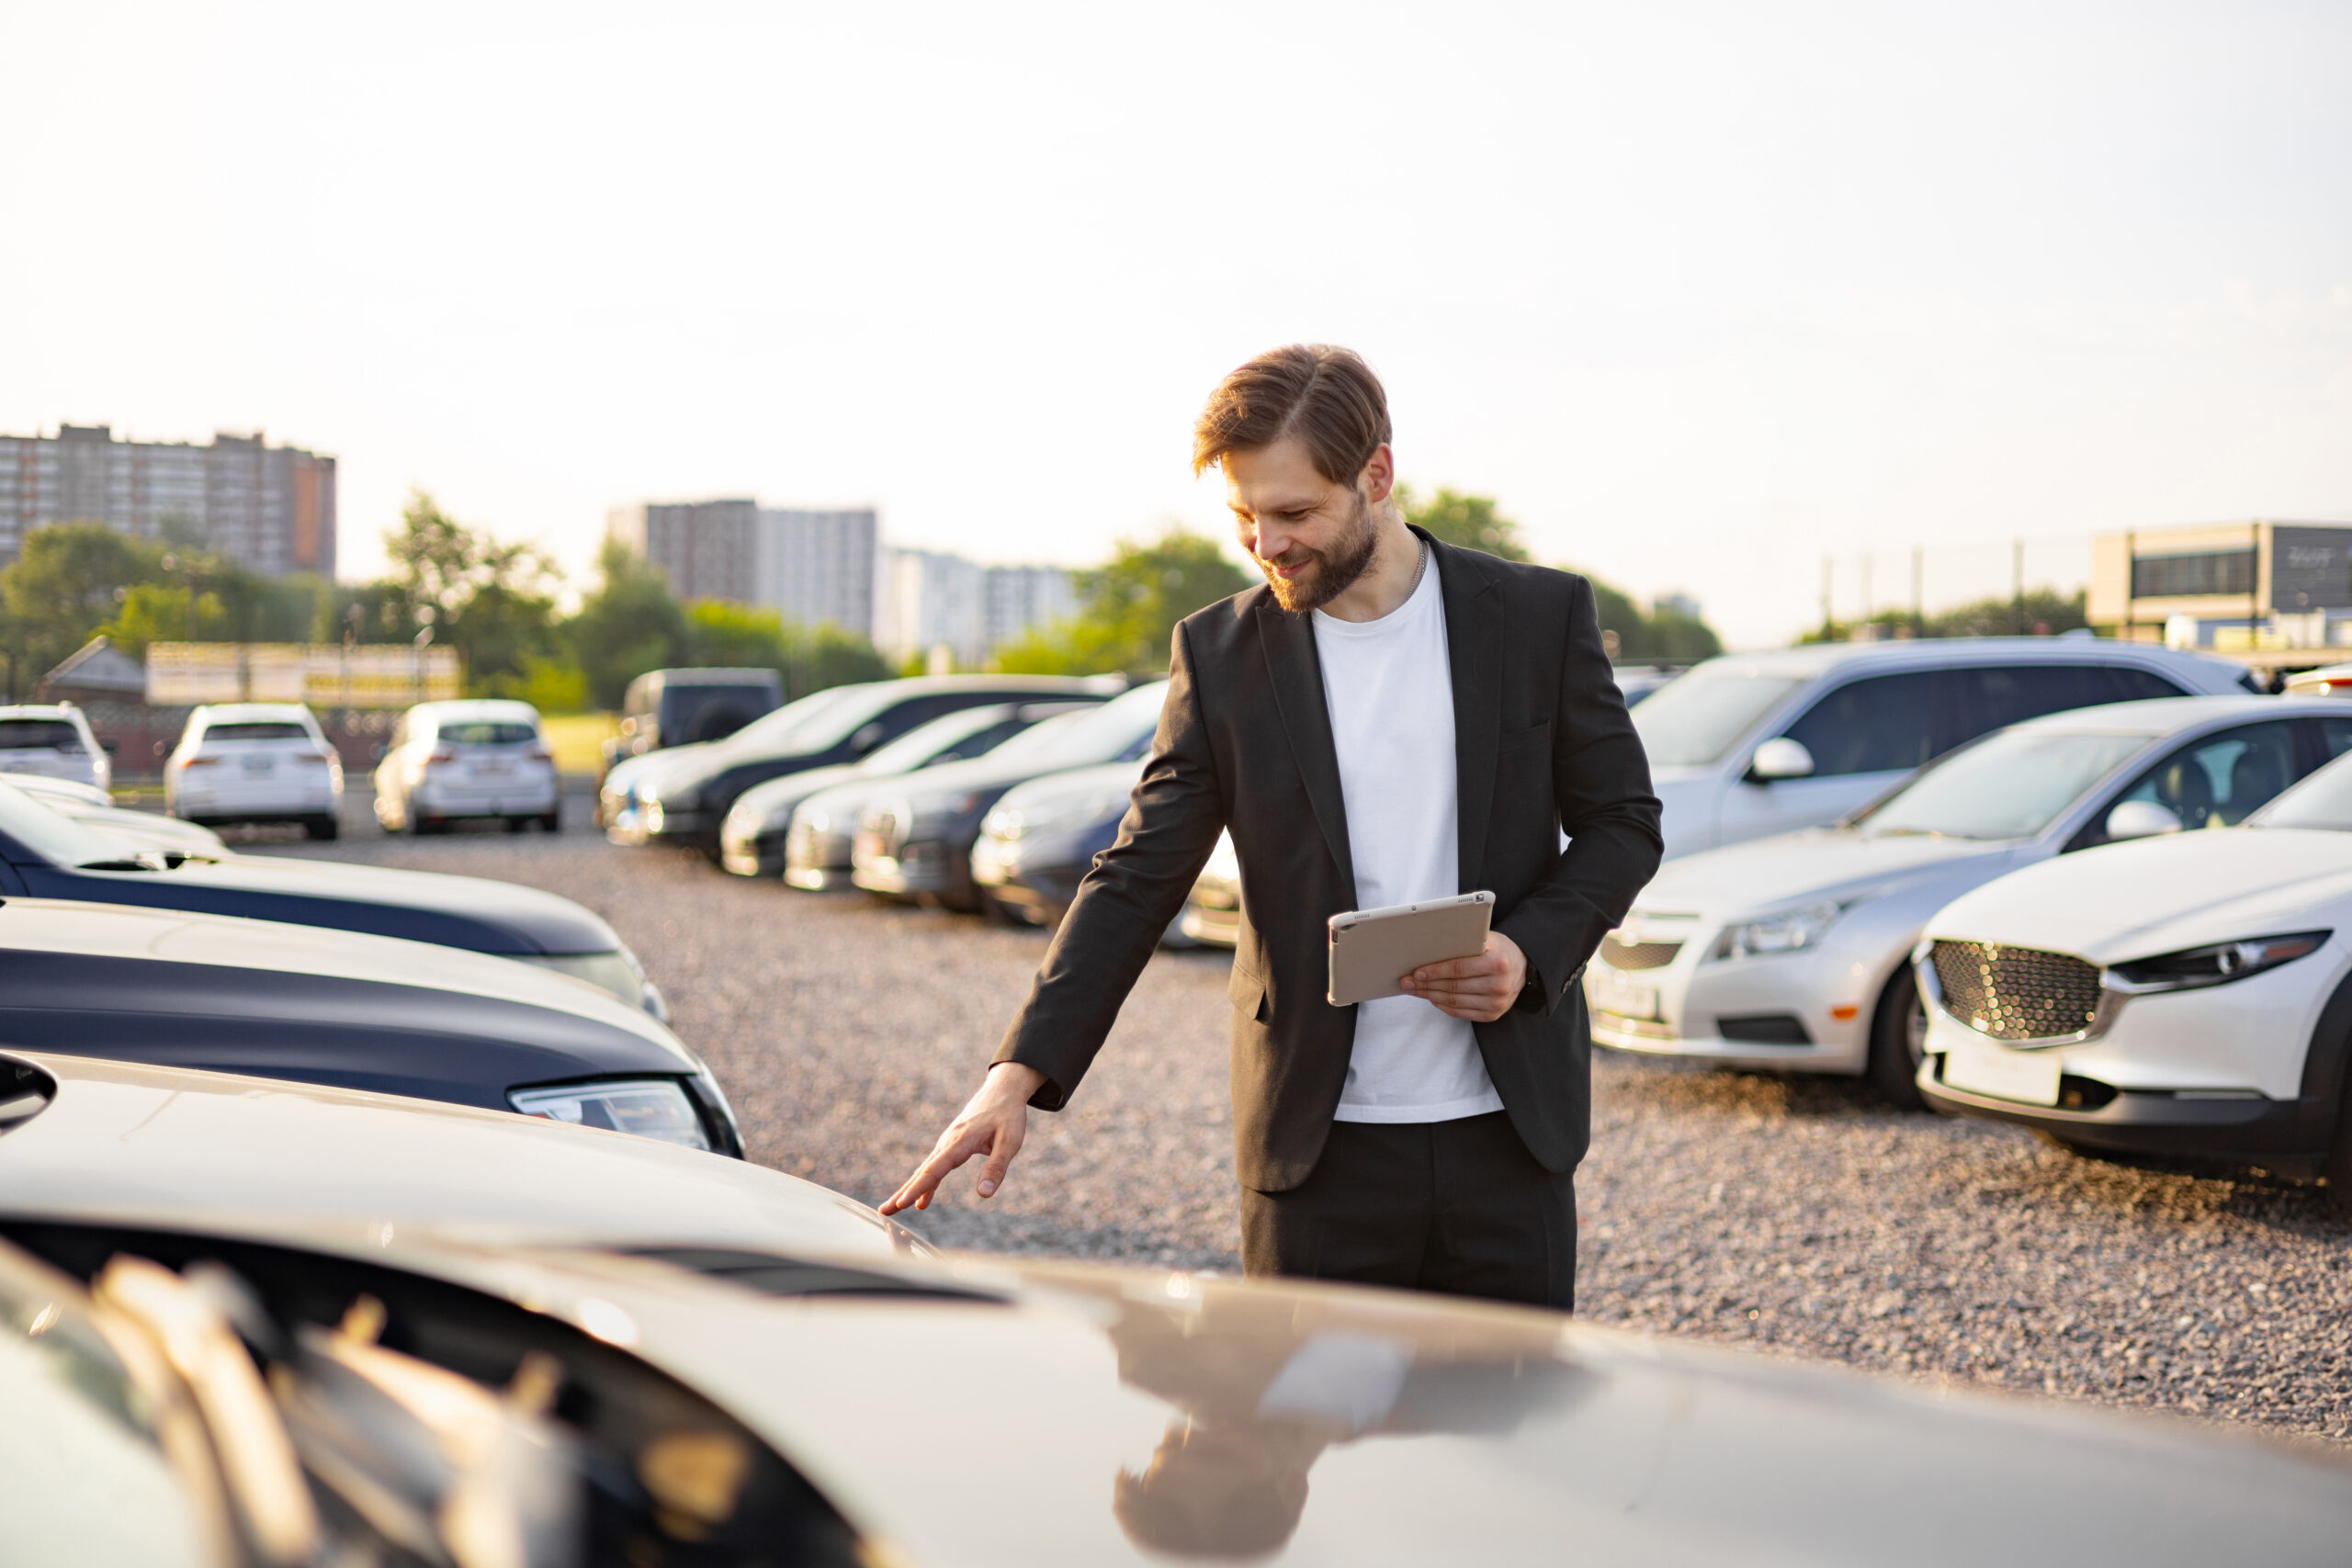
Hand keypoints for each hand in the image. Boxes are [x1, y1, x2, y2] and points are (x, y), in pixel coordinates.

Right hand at [880, 1061, 1044, 1215]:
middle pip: (922, 1172)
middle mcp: (947, 1142)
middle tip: (883, 1211)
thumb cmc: (1008, 1115)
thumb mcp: (1010, 1141)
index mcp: (960, 1142)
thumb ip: (996, 1167)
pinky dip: (925, 1183)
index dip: (918, 1189)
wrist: (1003, 1089)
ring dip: (909, 1189)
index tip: (901, 1203)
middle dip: (903, 1192)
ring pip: (925, 1169)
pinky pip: (934, 1166)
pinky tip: (922, 1200)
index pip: (934, 1170)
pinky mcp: (951, 1144)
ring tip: (892, 1208)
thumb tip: (983, 1194)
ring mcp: (947, 1143)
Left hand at [1400, 931, 1527, 1022]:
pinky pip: (1460, 1012)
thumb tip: (1427, 948)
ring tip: (1414, 990)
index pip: (1459, 969)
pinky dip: (1442, 1005)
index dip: (1435, 971)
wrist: (1523, 967)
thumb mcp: (1486, 939)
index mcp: (1498, 962)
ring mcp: (1497, 1003)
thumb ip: (1463, 942)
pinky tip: (1431, 997)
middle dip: (1426, 985)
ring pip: (1454, 1001)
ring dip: (1430, 996)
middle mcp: (1500, 985)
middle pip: (1454, 987)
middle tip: (1407, 982)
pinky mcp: (1492, 1015)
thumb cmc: (1497, 949)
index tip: (1416, 972)